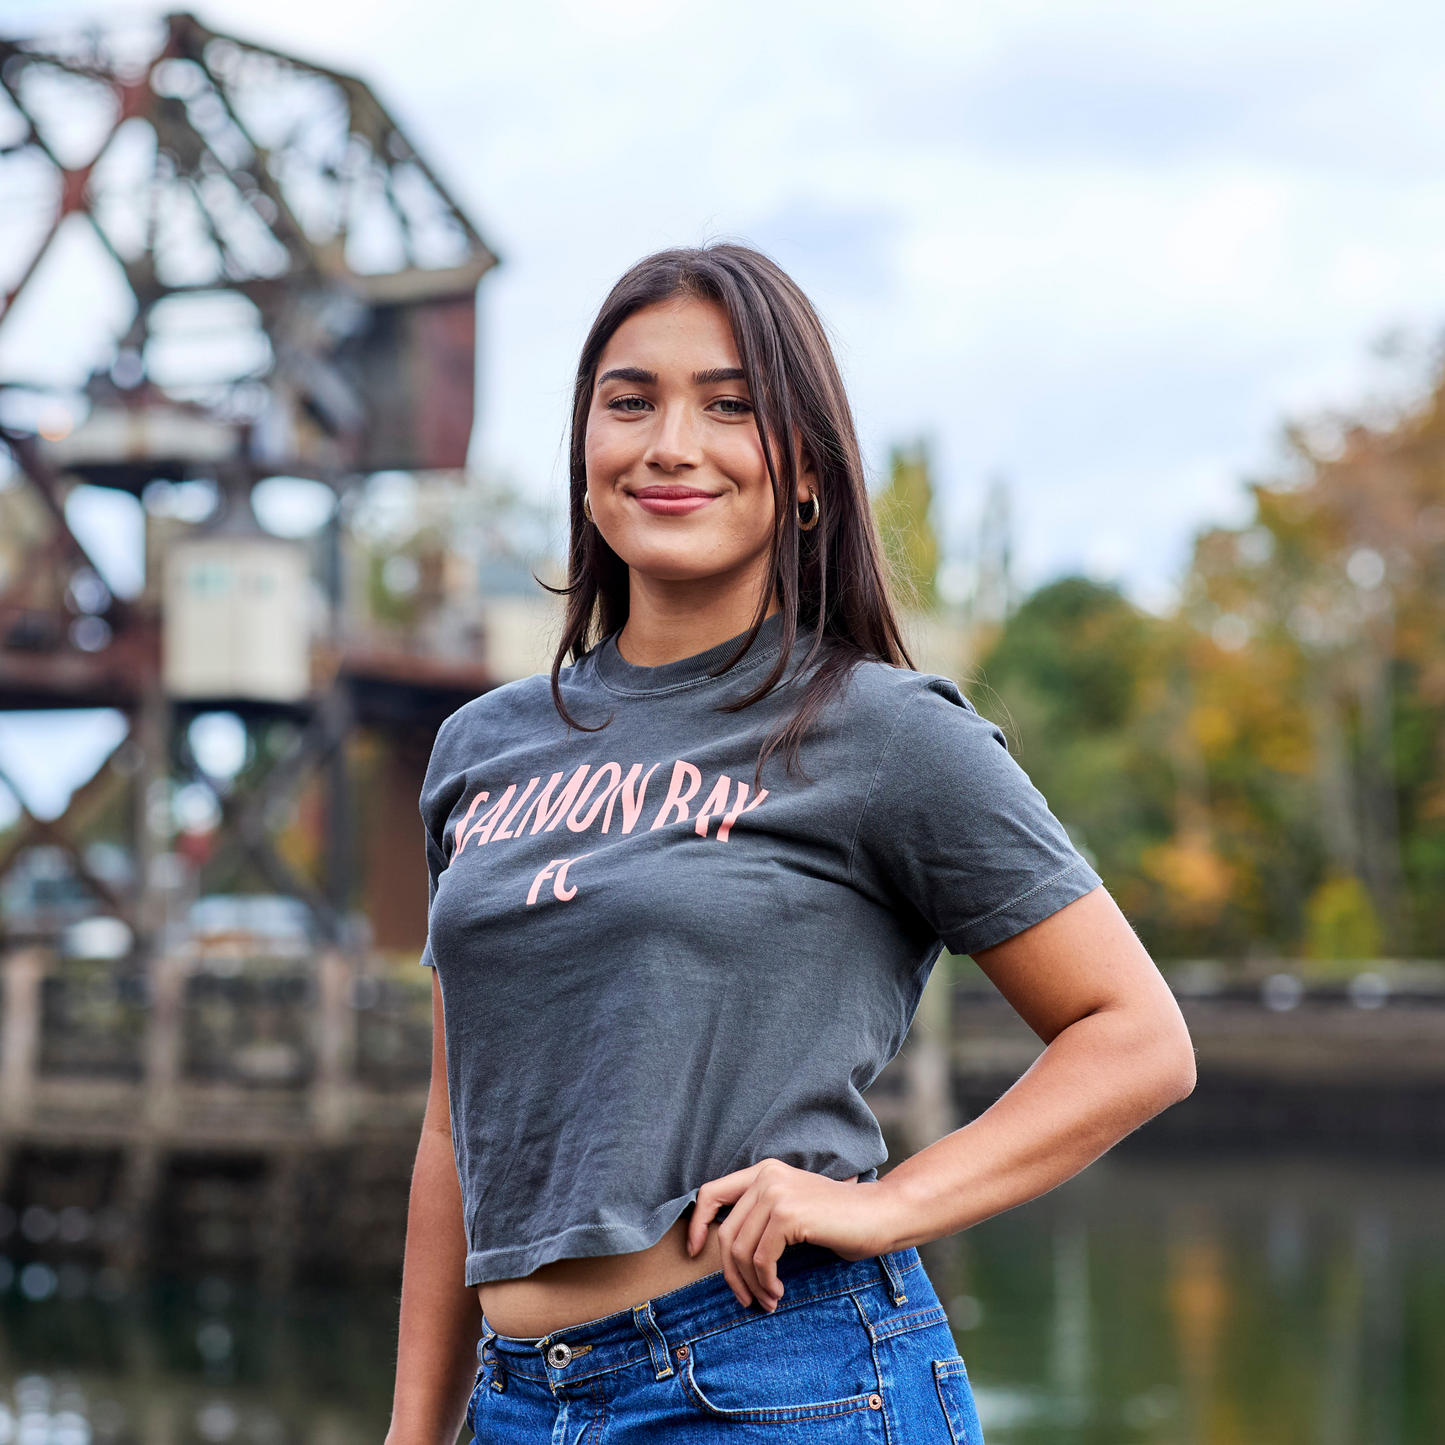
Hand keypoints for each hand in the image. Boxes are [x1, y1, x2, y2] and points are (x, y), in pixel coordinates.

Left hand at [686, 1160, 899, 1311]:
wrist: (877, 1215)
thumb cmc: (838, 1219)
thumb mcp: (792, 1208)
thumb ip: (761, 1215)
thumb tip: (726, 1248)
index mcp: (763, 1171)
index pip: (711, 1192)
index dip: (697, 1224)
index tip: (694, 1252)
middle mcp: (766, 1176)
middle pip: (726, 1233)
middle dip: (731, 1273)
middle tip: (746, 1299)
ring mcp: (776, 1193)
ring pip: (741, 1250)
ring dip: (751, 1284)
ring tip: (767, 1300)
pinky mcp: (788, 1214)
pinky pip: (761, 1259)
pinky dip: (765, 1283)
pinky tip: (778, 1292)